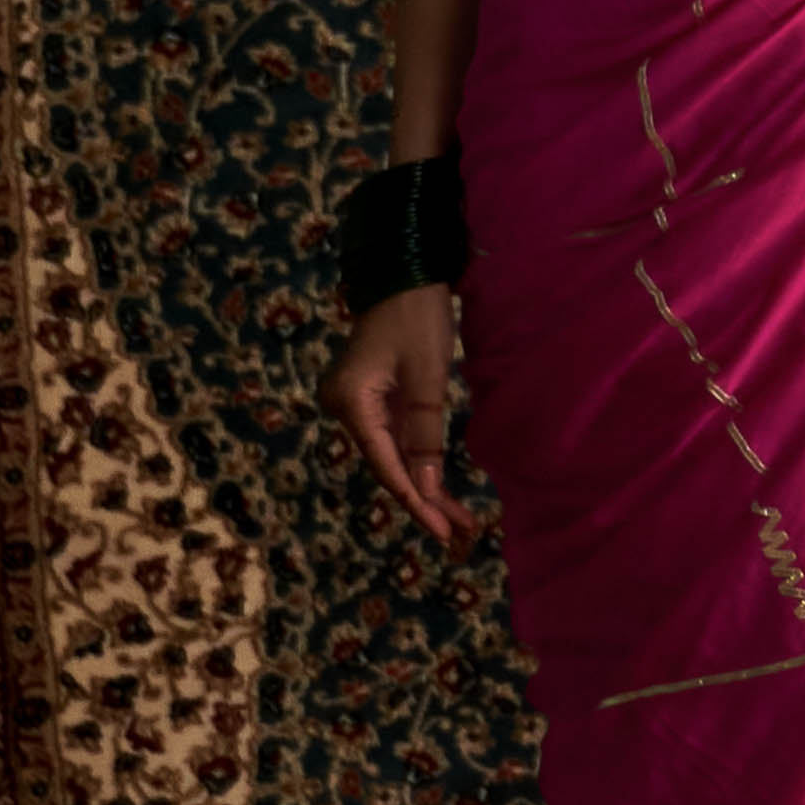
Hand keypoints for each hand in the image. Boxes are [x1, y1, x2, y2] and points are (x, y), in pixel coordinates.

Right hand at [320, 283, 477, 555]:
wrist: (404, 272)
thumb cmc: (417, 316)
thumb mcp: (428, 376)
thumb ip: (425, 432)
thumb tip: (428, 485)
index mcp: (352, 403)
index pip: (386, 463)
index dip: (415, 499)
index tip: (441, 530)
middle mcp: (346, 408)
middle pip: (387, 464)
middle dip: (424, 497)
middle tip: (456, 532)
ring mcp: (358, 404)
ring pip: (393, 455)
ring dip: (425, 482)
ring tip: (458, 518)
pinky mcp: (374, 398)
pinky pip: (396, 437)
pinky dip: (419, 459)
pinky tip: (440, 485)